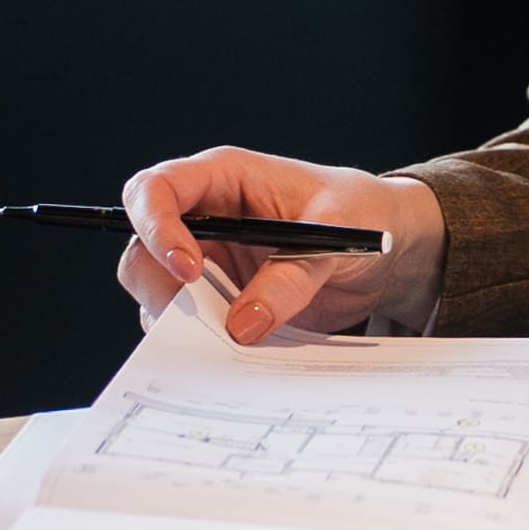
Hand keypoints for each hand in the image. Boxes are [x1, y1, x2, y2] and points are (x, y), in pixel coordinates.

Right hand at [118, 146, 447, 344]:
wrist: (387, 252)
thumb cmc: (361, 214)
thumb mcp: (338, 232)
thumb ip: (292, 275)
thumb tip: (241, 325)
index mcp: (222, 178)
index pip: (154, 191)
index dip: (156, 228)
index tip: (189, 271)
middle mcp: (202, 220)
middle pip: (141, 251)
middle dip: (160, 289)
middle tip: (201, 321)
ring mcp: (206, 263)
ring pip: (157, 296)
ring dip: (183, 325)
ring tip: (232, 340)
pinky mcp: (218, 302)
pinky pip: (190, 328)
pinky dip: (204, 345)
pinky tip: (241, 351)